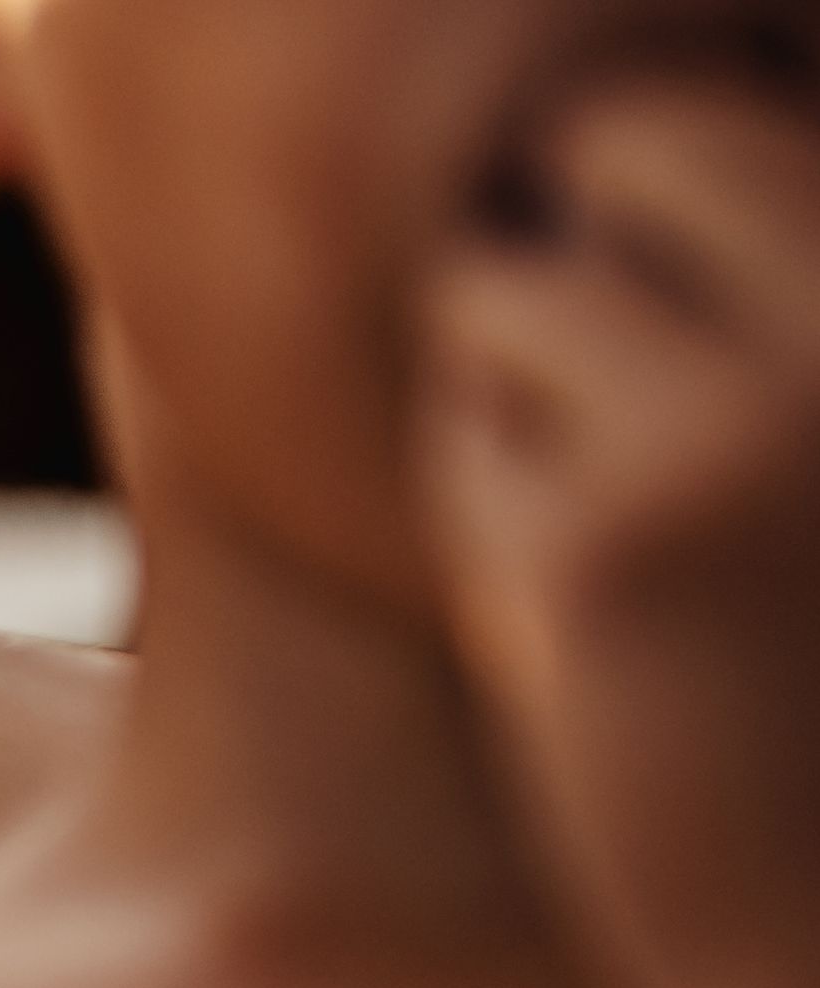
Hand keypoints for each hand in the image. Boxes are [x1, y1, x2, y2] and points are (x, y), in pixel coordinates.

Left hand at [429, 53, 819, 987]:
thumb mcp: (808, 441)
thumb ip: (758, 296)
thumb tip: (585, 136)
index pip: (722, 99)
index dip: (651, 198)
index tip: (672, 354)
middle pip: (618, 136)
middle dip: (566, 258)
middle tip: (618, 433)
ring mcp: (759, 412)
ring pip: (499, 291)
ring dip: (512, 407)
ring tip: (632, 550)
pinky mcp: (618, 542)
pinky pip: (457, 443)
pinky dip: (485, 523)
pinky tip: (590, 633)